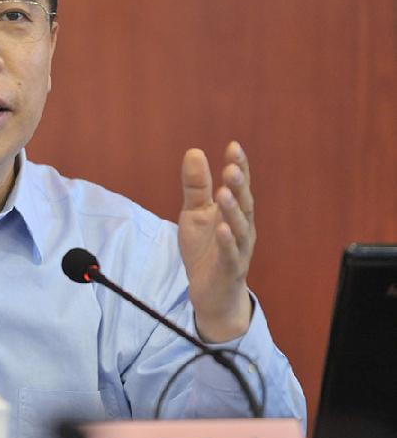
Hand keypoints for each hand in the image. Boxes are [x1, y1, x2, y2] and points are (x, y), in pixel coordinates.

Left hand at [178, 141, 254, 342]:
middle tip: (232, 167)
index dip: (239, 166)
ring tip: (225, 193)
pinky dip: (228, 242)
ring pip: (239, 228)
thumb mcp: (195, 213)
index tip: (233, 146)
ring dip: (233, 210)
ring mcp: (238, 249)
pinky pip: (231, 255)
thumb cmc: (206, 249)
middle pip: (244, 204)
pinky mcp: (230, 269)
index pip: (239, 186)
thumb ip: (196, 186)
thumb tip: (195, 151)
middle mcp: (241, 228)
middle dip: (239, 185)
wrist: (210, 292)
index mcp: (234, 212)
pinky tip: (222, 229)